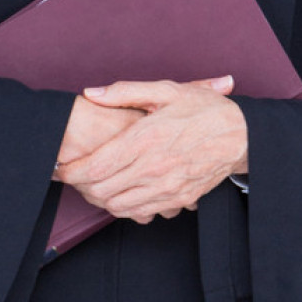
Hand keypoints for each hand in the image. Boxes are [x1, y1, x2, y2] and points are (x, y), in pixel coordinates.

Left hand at [54, 76, 247, 223]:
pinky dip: (122, 206)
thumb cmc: (204, 110)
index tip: (59, 165)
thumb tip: (91, 92)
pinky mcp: (177, 199)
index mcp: (146, 137)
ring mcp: (166, 186)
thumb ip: (126, 91)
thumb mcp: (166, 90)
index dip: (70, 169)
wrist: (241, 135)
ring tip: (91, 184)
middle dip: (79, 185)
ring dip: (98, 198)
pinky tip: (119, 191)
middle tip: (71, 174)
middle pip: (100, 189)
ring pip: (117, 205)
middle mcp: (154, 166)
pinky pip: (139, 212)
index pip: (96, 165)